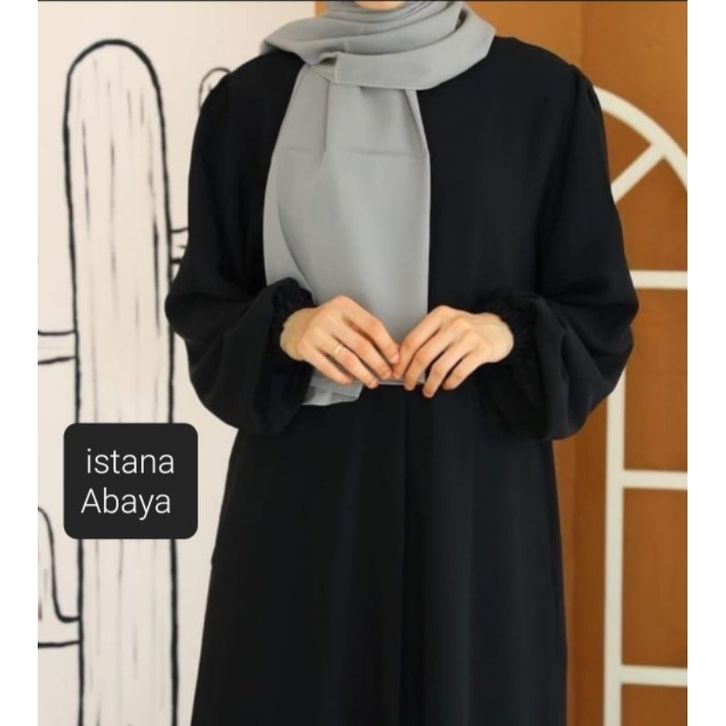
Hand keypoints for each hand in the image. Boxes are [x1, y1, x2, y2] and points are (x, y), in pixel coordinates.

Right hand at [280, 295, 400, 388]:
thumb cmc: (328, 324)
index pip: (372, 326)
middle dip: (378, 363)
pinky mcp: (305, 348)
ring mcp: (315, 332)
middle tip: (386, 375)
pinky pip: (329, 368)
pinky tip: (351, 380)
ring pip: (347, 359)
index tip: (395, 359)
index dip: (387, 344)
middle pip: (361, 345)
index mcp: (344, 305)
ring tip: (372, 382)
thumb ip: (366, 332)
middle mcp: (329, 316)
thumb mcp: (346, 319)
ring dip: (363, 374)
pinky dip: (342, 377)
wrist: (294, 326)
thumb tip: (394, 351)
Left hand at [391, 305, 513, 396]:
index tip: (397, 373)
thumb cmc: (465, 329)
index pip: (413, 340)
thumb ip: (425, 337)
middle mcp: (453, 324)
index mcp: (439, 315)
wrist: (498, 328)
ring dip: (430, 384)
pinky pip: (459, 373)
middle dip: (412, 375)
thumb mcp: (444, 324)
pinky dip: (450, 383)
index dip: (402, 360)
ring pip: (440, 367)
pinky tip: (446, 386)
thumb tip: (400, 359)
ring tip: (427, 391)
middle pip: (423, 355)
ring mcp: (469, 337)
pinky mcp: (482, 350)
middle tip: (408, 385)